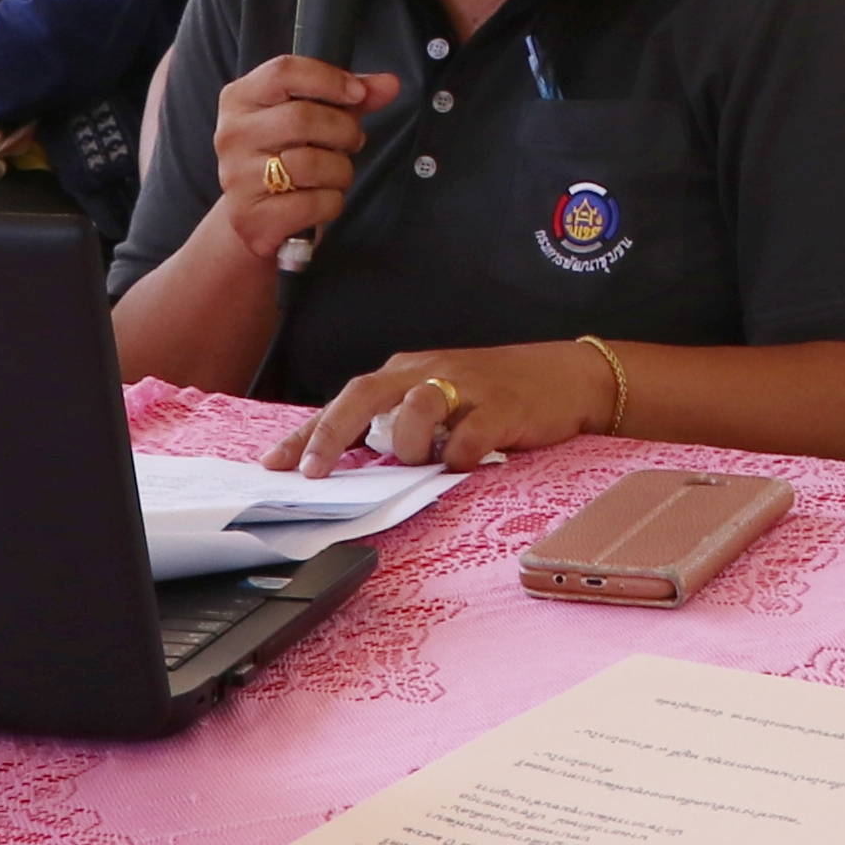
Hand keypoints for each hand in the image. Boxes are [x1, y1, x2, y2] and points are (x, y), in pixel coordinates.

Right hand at [211, 57, 395, 271]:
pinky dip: (331, 202)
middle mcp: (231, 134)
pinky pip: (313, 203)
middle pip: (301, 118)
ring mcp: (236, 177)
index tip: (357, 94)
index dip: (329, 79)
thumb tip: (390, 84)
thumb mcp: (313, 117)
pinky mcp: (250, 216)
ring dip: (341, 170)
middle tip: (353, 141)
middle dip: (343, 130)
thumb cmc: (286, 155)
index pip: (283, 71)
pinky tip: (321, 199)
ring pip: (311, 163)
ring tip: (337, 173)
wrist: (254, 215)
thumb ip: (350, 97)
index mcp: (240, 98)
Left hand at [275, 343, 598, 470]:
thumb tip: (352, 460)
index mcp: (408, 373)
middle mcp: (430, 372)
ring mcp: (467, 387)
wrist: (568, 376)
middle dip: (332, 434)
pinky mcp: (503, 407)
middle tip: (313, 472)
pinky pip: (470, 436)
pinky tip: (466, 463)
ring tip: (424, 460)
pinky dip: (461, 455)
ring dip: (408, 443)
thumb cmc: (497, 394)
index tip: (276, 465)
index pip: (346, 399)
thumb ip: (399, 423)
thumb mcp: (441, 399)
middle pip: (366, 394)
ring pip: (416, 408)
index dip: (308, 433)